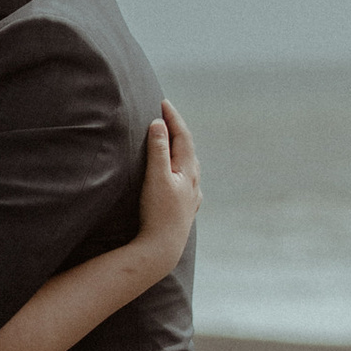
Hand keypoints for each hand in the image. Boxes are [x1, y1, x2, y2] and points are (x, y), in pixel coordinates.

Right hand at [138, 102, 200, 262]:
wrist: (163, 248)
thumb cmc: (158, 212)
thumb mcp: (156, 177)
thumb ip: (158, 150)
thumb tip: (158, 124)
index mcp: (187, 170)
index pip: (183, 136)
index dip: (173, 118)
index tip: (163, 102)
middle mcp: (194, 182)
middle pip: (188, 149)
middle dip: (178, 131)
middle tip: (167, 116)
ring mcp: (191, 197)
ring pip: (190, 166)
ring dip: (181, 150)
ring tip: (173, 142)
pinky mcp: (185, 210)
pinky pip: (187, 183)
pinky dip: (182, 171)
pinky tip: (182, 179)